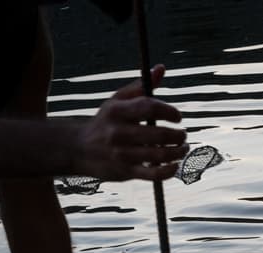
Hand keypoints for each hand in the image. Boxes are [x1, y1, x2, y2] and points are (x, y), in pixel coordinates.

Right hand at [74, 64, 187, 181]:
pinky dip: (169, 171)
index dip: (169, 111)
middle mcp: (118, 132)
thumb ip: (140, 87)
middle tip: (183, 135)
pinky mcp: (126, 171)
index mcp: (117, 111)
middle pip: (158, 134)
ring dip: (178, 152)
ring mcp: (122, 154)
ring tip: (183, 148)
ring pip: (159, 154)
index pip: (149, 107)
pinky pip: (153, 174)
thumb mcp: (118, 101)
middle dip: (178, 135)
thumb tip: (160, 68)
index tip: (178, 117)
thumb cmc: (106, 121)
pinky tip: (175, 165)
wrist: (79, 149)